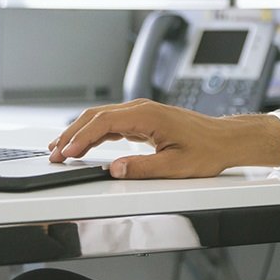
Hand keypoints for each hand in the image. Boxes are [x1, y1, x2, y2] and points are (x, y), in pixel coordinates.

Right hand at [48, 99, 279, 178]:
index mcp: (146, 115)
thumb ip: (141, 168)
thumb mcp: (175, 166)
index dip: (80, 137)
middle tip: (54, 154)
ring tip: (60, 149)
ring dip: (79, 132)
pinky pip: (111, 123)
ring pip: (101, 118)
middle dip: (71, 134)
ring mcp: (141, 112)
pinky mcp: (143, 120)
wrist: (225, 139)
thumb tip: (113, 170)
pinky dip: (93, 133)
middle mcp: (141, 109)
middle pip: (96, 116)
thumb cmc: (207, 150)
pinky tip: (83, 144)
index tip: (65, 152)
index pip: (103, 122)